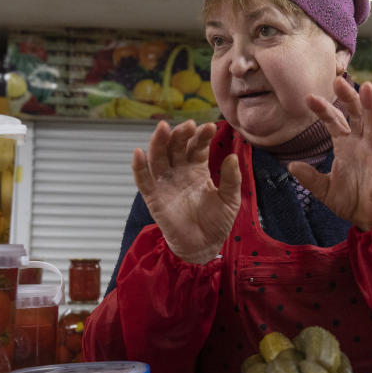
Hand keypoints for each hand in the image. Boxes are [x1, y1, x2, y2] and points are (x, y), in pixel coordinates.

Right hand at [131, 120, 241, 263]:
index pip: (196, 147)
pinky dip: (139, 167)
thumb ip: (231, 179)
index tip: (210, 127)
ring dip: (159, 142)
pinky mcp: (153, 197)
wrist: (205, 246)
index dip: (201, 136)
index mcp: (197, 169)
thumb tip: (232, 156)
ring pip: (158, 157)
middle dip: (181, 134)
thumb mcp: (230, 199)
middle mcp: (179, 171)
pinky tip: (139, 153)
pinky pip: (143, 180)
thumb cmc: (217, 222)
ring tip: (164, 128)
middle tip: (189, 125)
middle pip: (175, 147)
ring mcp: (165, 183)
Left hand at [288, 79, 371, 230]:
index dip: (324, 110)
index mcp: (345, 146)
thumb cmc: (350, 200)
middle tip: (337, 80)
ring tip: (367, 87)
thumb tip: (291, 166)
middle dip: (348, 98)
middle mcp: (361, 144)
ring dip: (371, 107)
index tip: (309, 98)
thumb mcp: (324, 190)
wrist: (368, 220)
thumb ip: (310, 177)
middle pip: (356, 115)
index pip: (335, 122)